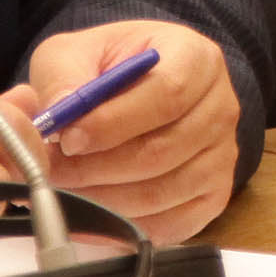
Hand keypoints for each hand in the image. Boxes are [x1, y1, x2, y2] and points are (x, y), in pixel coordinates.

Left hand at [18, 22, 242, 242]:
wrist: (137, 89)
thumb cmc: (110, 68)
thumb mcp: (78, 51)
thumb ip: (64, 75)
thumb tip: (58, 112)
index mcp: (197, 58)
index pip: (168, 93)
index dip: (114, 122)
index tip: (68, 138)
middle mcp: (220, 108)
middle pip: (162, 150)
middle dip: (98, 167)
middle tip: (54, 170)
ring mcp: (221, 158)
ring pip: (160, 193)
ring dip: (103, 198)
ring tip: (65, 187)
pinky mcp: (212, 197)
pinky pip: (168, 225)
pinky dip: (122, 226)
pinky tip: (89, 212)